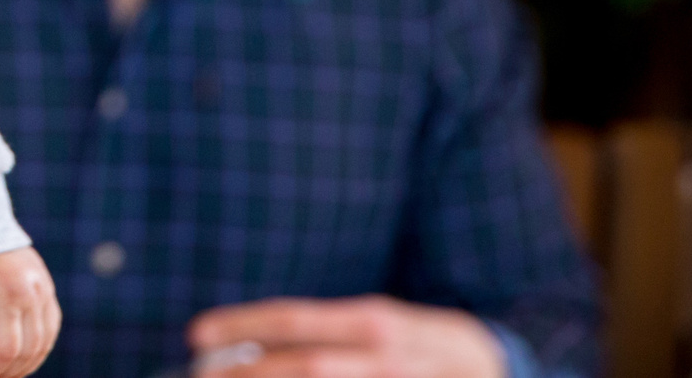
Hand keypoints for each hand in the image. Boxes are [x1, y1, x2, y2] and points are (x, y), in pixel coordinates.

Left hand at [0, 246, 59, 377]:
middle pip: (26, 352)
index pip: (5, 351)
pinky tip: (15, 354)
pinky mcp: (46, 287)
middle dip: (2, 372)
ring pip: (43, 345)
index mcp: (3, 293)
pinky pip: (50, 328)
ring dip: (22, 365)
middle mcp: (30, 292)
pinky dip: (36, 348)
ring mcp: (43, 289)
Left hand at [187, 298, 505, 377]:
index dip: (241, 325)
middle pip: (304, 363)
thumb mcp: (374, 325)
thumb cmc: (419, 344)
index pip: (295, 318)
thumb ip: (322, 332)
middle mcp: (385, 354)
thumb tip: (250, 343)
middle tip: (200, 373)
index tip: (195, 334)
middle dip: (246, 370)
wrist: (496, 366)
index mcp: (372, 322)